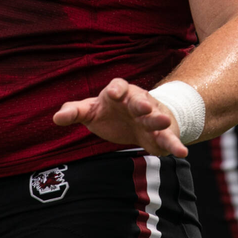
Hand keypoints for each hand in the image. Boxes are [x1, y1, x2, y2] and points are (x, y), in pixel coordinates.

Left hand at [53, 77, 187, 157]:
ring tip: (164, 122)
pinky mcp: (160, 134)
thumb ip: (74, 111)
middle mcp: (137, 101)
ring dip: (159, 119)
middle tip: (144, 107)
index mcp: (118, 93)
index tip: (113, 93)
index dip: (116, 88)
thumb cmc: (110, 112)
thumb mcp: (91, 110)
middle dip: (141, 103)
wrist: (137, 120)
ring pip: (155, 117)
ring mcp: (151, 116)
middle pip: (139, 99)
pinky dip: (174, 144)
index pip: (118, 85)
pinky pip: (168, 137)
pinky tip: (181, 152)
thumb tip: (56, 118)